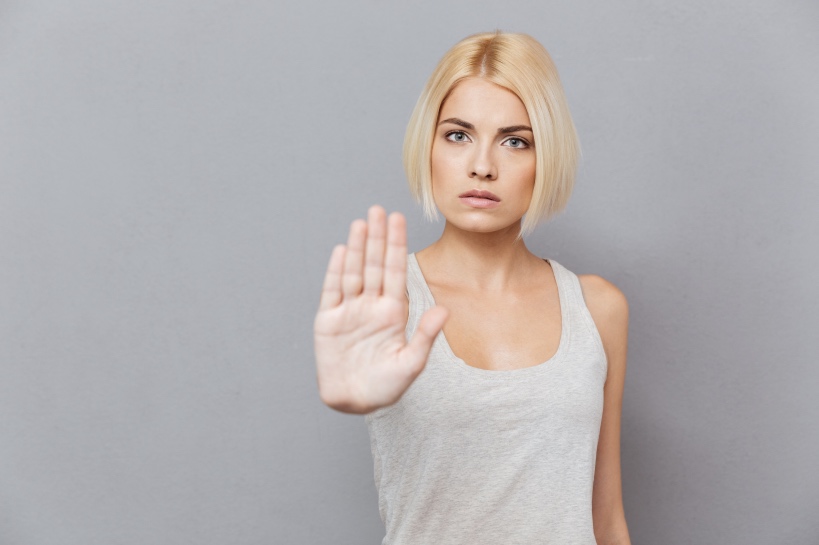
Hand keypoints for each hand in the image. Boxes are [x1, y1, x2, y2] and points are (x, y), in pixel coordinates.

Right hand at [314, 206, 447, 413]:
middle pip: (375, 265)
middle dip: (377, 237)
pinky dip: (337, 271)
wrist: (355, 402)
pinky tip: (343, 250)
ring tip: (361, 223)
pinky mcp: (328, 320)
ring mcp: (350, 311)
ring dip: (358, 248)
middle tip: (379, 209)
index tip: (399, 220)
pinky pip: (333, 290)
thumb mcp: (411, 364)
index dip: (397, 245)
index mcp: (394, 312)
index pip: (396, 271)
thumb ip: (425, 336)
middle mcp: (372, 306)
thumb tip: (444, 310)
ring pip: (354, 271)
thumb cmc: (386, 387)